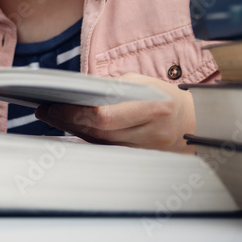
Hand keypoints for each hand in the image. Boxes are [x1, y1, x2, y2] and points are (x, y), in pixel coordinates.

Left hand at [33, 73, 195, 153]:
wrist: (195, 123)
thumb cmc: (164, 97)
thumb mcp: (141, 84)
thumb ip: (111, 88)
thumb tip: (76, 90)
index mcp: (153, 108)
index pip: (105, 117)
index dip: (76, 113)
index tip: (54, 105)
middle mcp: (150, 134)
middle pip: (98, 133)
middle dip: (68, 121)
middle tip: (45, 110)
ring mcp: (146, 150)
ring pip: (100, 143)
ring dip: (73, 129)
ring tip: (51, 116)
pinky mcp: (140, 158)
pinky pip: (107, 148)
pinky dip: (87, 137)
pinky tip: (71, 127)